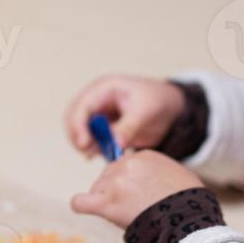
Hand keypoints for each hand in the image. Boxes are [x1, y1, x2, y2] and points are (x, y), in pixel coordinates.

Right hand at [63, 74, 185, 157]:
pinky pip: (90, 140)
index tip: (84, 144)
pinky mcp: (102, 128)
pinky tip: (106, 154)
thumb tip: (115, 143)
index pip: (82, 106)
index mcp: (104, 88)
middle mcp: (96, 100)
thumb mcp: (146, 112)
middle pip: (73, 118)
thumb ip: (129, 126)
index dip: (78, 125)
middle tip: (89, 153)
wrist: (170, 108)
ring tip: (103, 153)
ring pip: (78, 131)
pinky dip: (93, 149)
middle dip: (77, 136)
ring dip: (85, 145)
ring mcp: (97, 114)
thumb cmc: (158, 101)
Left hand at [70, 150, 204, 227]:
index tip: (139, 196)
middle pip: (108, 176)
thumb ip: (160, 171)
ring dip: (105, 202)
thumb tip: (155, 178)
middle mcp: (126, 164)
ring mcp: (114, 183)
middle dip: (115, 191)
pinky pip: (80, 202)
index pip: (125, 166)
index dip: (130, 183)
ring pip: (97, 190)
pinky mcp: (105, 203)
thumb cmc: (189, 203)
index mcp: (145, 156)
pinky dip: (81, 205)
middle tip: (133, 209)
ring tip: (126, 216)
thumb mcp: (179, 175)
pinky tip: (83, 208)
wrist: (188, 221)